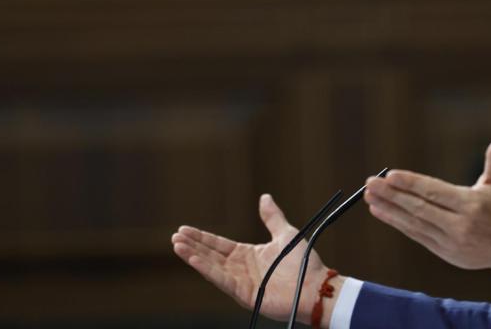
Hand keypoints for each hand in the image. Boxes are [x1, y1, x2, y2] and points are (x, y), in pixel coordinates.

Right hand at [171, 194, 343, 324]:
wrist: (315, 286)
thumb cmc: (304, 264)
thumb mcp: (285, 233)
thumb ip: (272, 217)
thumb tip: (264, 197)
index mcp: (249, 255)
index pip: (220, 245)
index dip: (202, 237)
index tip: (185, 229)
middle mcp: (242, 269)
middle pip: (212, 255)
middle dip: (193, 245)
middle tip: (175, 236)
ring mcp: (241, 282)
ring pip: (212, 266)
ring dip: (194, 256)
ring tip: (177, 246)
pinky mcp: (244, 293)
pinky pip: (222, 279)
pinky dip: (207, 269)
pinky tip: (194, 259)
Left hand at [364, 135, 490, 269]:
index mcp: (471, 205)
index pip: (435, 192)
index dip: (412, 184)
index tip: (391, 175)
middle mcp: (459, 224)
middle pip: (420, 208)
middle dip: (393, 195)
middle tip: (371, 183)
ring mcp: (449, 240)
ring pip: (414, 223)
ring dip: (389, 209)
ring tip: (370, 196)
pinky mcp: (443, 251)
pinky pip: (416, 235)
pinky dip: (396, 223)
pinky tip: (381, 212)